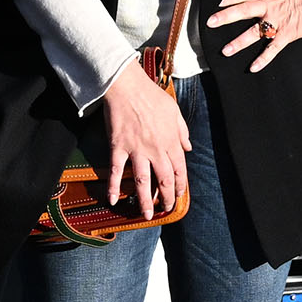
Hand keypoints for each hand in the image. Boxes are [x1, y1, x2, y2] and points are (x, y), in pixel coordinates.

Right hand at [97, 62, 191, 219]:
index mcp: (171, 141)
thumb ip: (183, 131)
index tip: (179, 195)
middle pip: (164, 180)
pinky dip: (114, 187)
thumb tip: (189, 147)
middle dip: (167, 198)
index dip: (180, 186)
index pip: (180, 170)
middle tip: (165, 210)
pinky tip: (113, 201)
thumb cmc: (151, 96)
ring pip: (143, 182)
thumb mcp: (175, 111)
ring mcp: (136, 150)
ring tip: (146, 215)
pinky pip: (116, 171)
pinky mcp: (118, 147)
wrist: (127, 86)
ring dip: (145, 201)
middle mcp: (156, 149)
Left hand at [205, 0, 301, 72]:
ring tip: (225, 51)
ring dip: (239, 42)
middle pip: (243, 11)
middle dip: (226, 17)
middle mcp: (270, 6)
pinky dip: (263, 59)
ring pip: (254, 32)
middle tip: (211, 22)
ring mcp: (278, 21)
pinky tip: (253, 67)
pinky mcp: (288, 33)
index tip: (218, 1)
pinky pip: (272, 48)